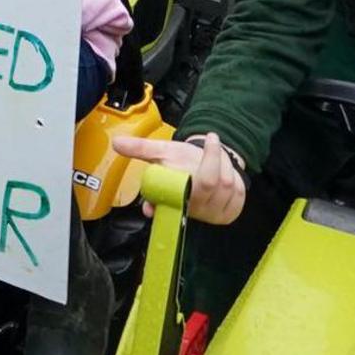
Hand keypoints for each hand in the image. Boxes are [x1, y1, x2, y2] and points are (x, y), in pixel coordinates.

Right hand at [109, 131, 245, 223]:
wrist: (206, 166)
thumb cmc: (182, 161)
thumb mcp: (163, 151)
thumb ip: (141, 148)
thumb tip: (116, 143)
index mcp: (172, 199)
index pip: (165, 206)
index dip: (159, 205)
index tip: (154, 200)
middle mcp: (189, 210)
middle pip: (206, 186)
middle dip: (212, 158)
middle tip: (210, 140)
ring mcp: (211, 214)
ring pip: (225, 185)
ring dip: (223, 163)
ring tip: (215, 154)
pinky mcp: (229, 213)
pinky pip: (237, 192)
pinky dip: (234, 174)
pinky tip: (226, 170)